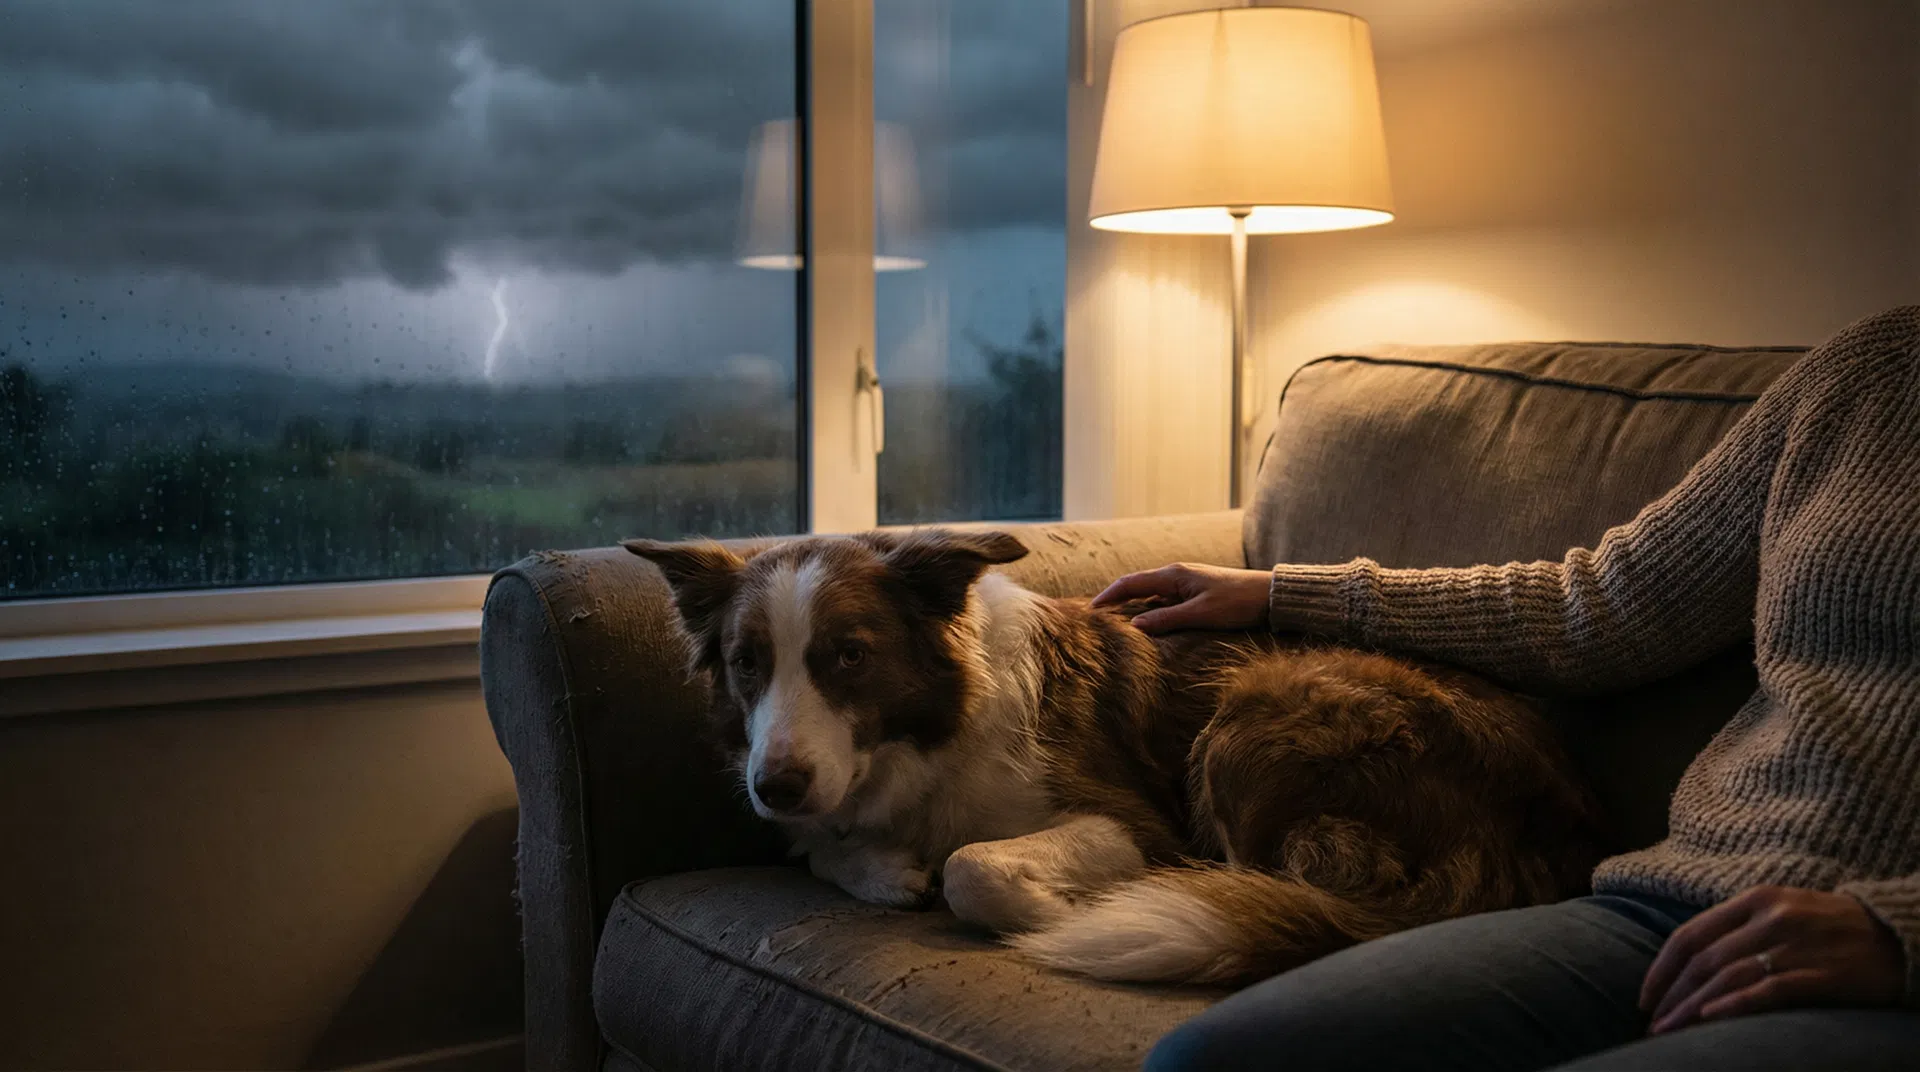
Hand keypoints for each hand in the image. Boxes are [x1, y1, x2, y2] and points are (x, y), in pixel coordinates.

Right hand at [1091, 563, 1270, 633]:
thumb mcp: (1201, 614)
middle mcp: (1176, 575)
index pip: (1130, 583)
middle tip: (1094, 619)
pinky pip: (1163, 601)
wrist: (1270, 596)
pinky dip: (1149, 611)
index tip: (1088, 611)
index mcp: (1173, 575)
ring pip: (1149, 594)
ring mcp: (1185, 583)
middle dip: (1114, 600)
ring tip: (1114, 625)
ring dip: (1131, 607)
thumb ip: (1167, 619)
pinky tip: (1146, 625)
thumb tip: (1134, 627)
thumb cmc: (1238, 603)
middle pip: (1136, 586)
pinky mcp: (1195, 593)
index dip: (1107, 596)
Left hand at [1639, 885, 1904, 1033]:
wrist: (1898, 936)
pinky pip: (1768, 990)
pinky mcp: (1820, 973)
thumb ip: (1738, 929)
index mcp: (1755, 900)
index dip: (1662, 968)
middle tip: (1652, 1023)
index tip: (1646, 996)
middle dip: (1671, 994)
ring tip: (1669, 1032)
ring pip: (1727, 977)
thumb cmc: (1832, 927)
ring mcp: (1794, 946)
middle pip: (1703, 960)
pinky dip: (1733, 1004)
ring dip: (1691, 1008)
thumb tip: (1691, 963)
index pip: (1691, 934)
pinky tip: (1709, 1019)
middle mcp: (1770, 919)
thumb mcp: (1782, 911)